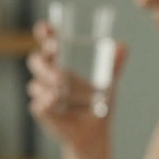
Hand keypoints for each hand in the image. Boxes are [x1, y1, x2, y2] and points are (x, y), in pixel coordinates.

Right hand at [26, 21, 127, 153]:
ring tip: (59, 91)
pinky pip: (38, 106)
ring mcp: (44, 94)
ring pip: (35, 84)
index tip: (45, 27)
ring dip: (45, 85)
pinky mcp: (43, 112)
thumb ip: (114, 64)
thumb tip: (122, 45)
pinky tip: (53, 101)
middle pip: (36, 61)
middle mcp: (49, 76)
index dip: (44, 34)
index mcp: (62, 63)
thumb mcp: (109, 81)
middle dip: (45, 63)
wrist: (95, 131)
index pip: (48, 43)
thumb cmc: (98, 102)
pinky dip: (45, 104)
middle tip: (59, 71)